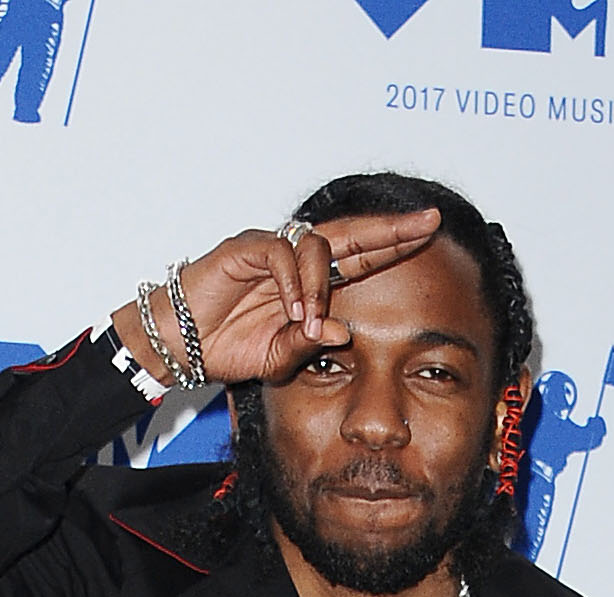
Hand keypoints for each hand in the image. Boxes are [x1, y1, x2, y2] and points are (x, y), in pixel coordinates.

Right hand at [115, 207, 440, 389]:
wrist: (182, 345)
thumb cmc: (229, 346)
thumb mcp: (279, 358)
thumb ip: (310, 345)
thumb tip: (344, 336)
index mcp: (312, 281)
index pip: (362, 255)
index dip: (395, 244)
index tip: (431, 233)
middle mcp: (297, 257)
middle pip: (352, 233)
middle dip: (390, 229)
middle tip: (427, 222)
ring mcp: (272, 248)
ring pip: (314, 246)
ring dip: (320, 285)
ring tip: (310, 320)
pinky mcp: (246, 247)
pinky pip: (279, 253)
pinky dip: (291, 281)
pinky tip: (292, 308)